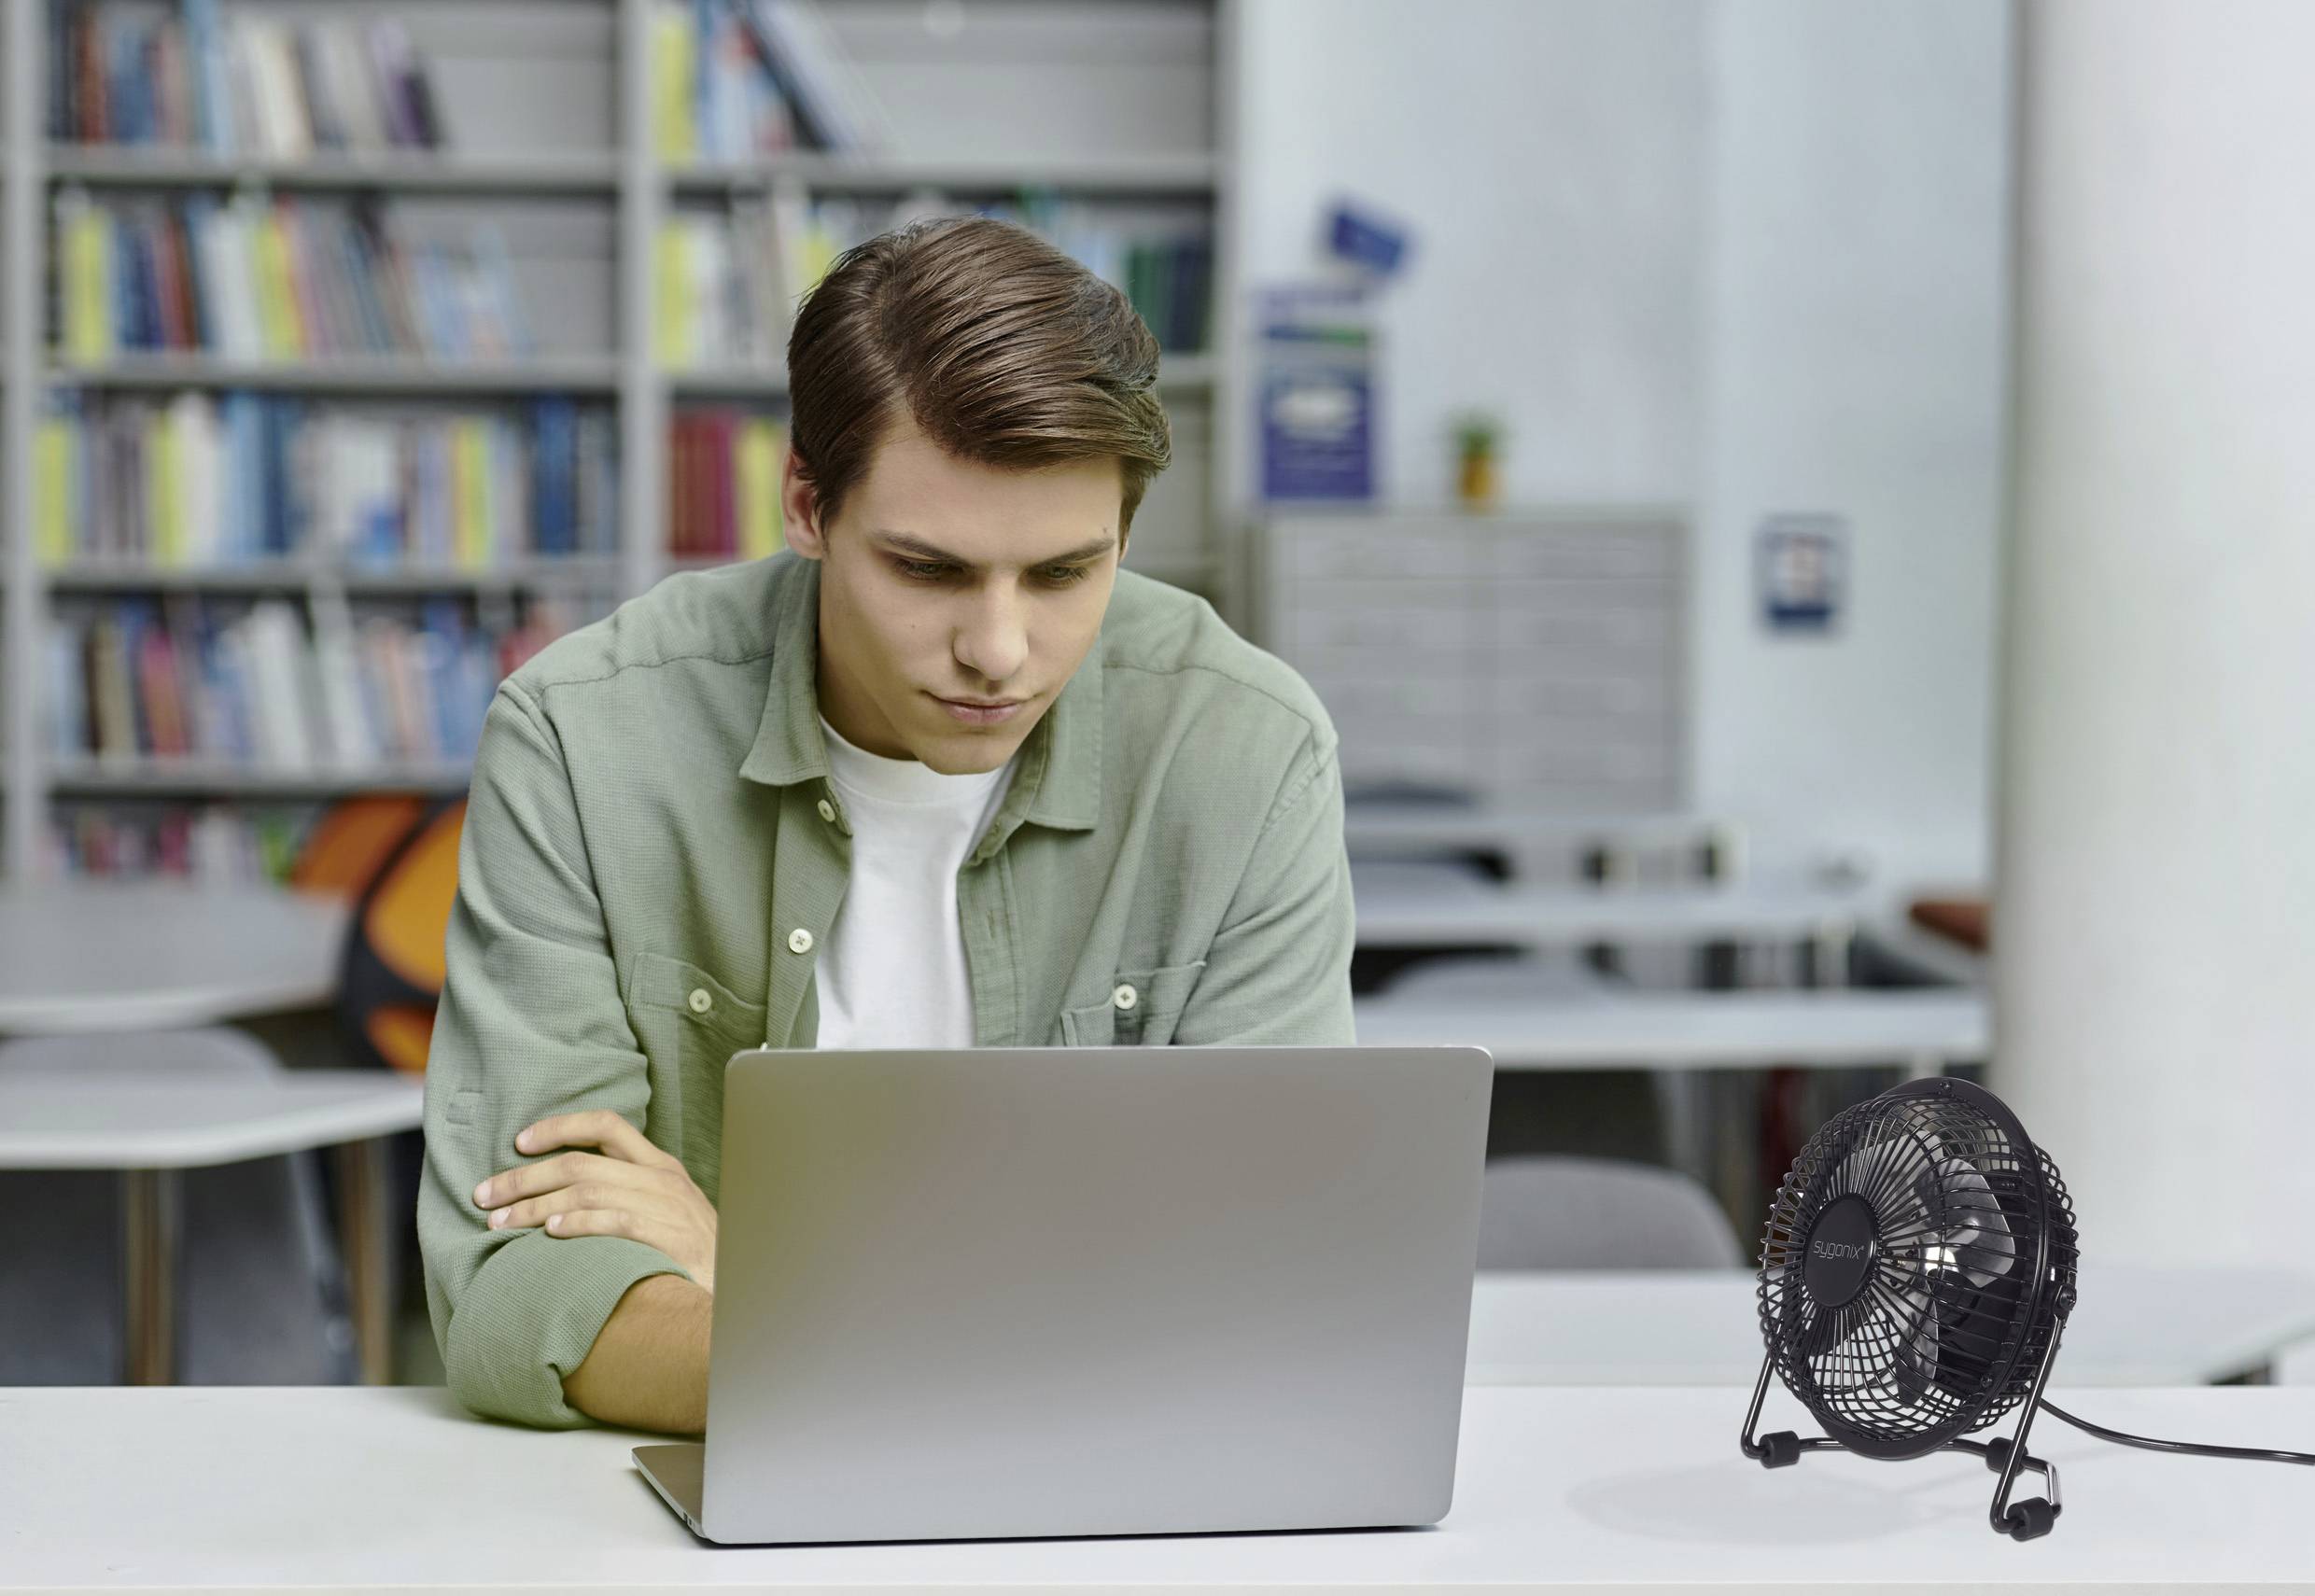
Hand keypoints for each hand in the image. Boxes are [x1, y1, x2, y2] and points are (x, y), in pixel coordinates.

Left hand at [471, 1110, 719, 1292]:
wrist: (741, 1293)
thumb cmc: (693, 1258)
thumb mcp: (667, 1214)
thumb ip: (626, 1198)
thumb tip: (561, 1200)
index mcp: (660, 1167)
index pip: (606, 1125)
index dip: (559, 1127)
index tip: (518, 1142)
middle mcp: (663, 1180)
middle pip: (580, 1163)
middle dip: (524, 1177)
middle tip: (485, 1196)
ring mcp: (668, 1209)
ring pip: (588, 1191)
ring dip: (535, 1206)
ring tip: (500, 1223)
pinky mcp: (671, 1239)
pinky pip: (616, 1222)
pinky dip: (580, 1224)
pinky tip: (551, 1233)